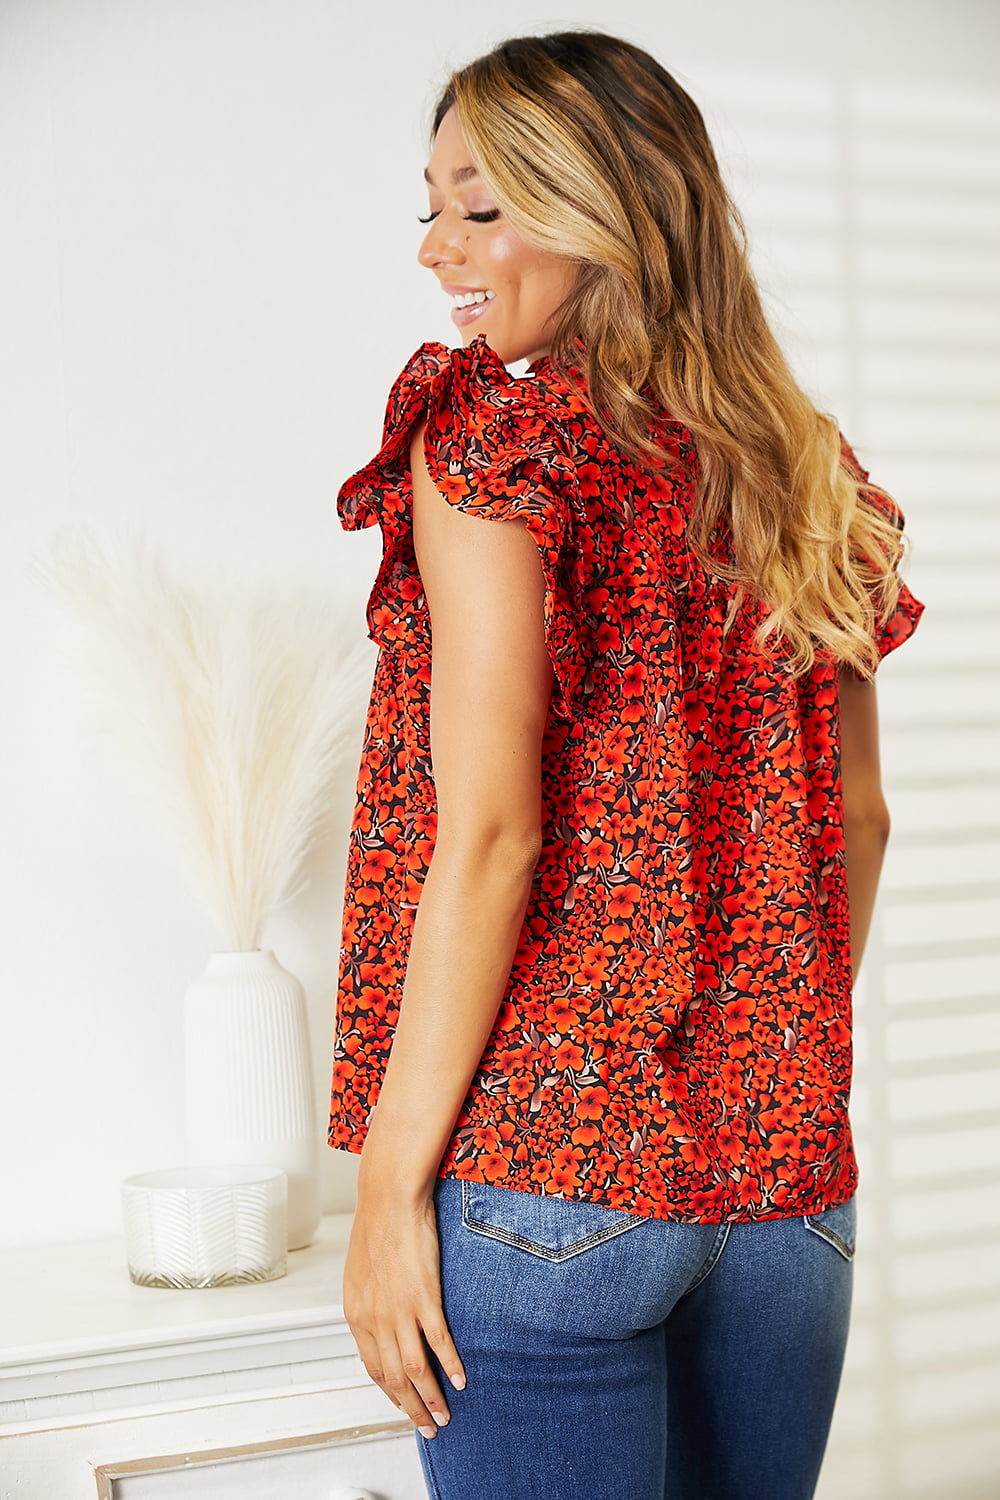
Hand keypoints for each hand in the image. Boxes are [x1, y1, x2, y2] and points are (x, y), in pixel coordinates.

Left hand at [342, 1184, 466, 1438]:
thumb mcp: (361, 1273)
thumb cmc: (377, 1227)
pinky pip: (438, 1342)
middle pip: (394, 1379)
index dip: (391, 1393)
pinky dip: (451, 1366)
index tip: (405, 1406)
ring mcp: (400, 1310)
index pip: (373, 1368)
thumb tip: (379, 1323)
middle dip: (412, 1409)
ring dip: (431, 1398)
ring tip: (445, 1416)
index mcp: (357, 1314)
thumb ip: (369, 1303)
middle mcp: (374, 1319)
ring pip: (415, 1370)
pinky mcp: (424, 1297)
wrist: (388, 1198)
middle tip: (429, 1428)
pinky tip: (461, 1379)